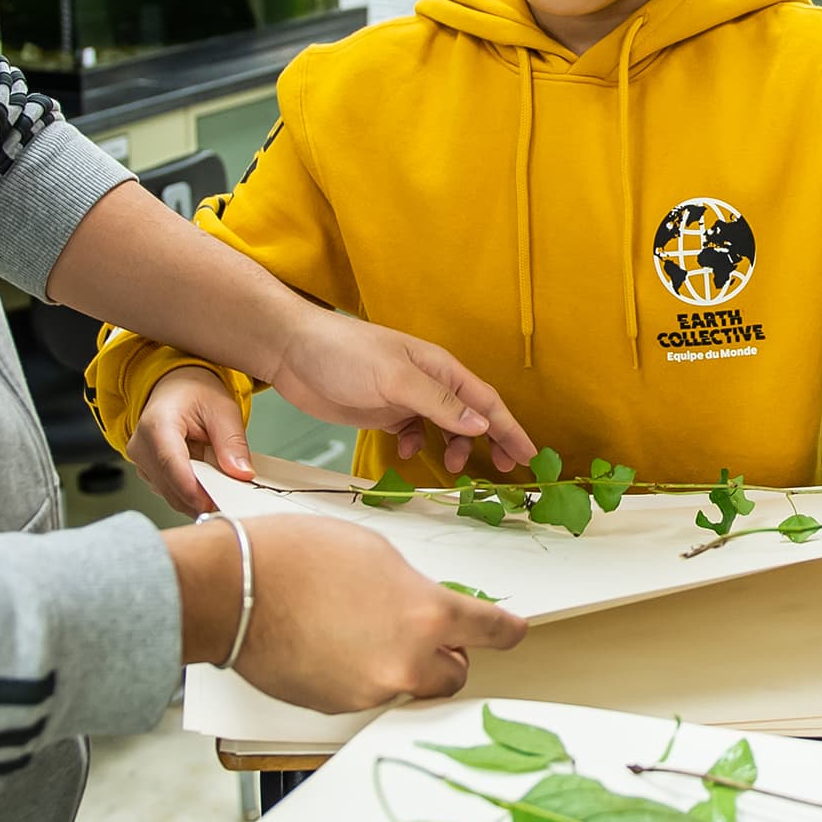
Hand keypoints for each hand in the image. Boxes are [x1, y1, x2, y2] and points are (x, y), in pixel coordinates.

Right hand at [128, 365, 250, 513]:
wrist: (176, 387)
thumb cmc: (194, 393)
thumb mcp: (223, 409)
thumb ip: (232, 442)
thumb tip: (241, 473)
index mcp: (157, 424)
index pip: (171, 463)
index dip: (190, 488)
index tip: (212, 504)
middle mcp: (141, 446)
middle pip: (170, 485)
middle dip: (201, 499)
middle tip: (232, 504)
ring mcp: (142, 463)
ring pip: (171, 495)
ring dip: (198, 498)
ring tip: (224, 490)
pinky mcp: (149, 474)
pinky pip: (172, 493)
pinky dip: (192, 495)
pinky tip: (209, 487)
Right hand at [171, 516, 526, 711]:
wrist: (235, 589)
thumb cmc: (297, 557)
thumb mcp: (376, 553)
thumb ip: (413, 588)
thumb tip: (423, 606)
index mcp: (429, 614)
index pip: (492, 631)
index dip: (506, 631)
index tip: (513, 632)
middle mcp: (409, 662)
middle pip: (453, 673)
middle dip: (442, 654)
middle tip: (413, 629)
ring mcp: (372, 691)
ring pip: (406, 684)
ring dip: (395, 664)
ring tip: (354, 628)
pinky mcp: (338, 708)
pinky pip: (365, 694)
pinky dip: (357, 676)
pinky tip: (329, 645)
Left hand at [259, 314, 535, 475]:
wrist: (292, 351)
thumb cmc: (344, 353)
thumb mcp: (395, 378)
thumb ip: (438, 402)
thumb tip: (482, 424)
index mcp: (440, 368)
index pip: (486, 401)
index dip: (511, 428)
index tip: (529, 455)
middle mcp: (428, 383)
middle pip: (472, 416)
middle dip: (493, 441)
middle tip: (507, 471)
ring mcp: (406, 398)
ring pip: (445, 428)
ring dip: (454, 448)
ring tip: (450, 467)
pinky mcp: (384, 412)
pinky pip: (413, 433)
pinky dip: (417, 447)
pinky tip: (405, 453)